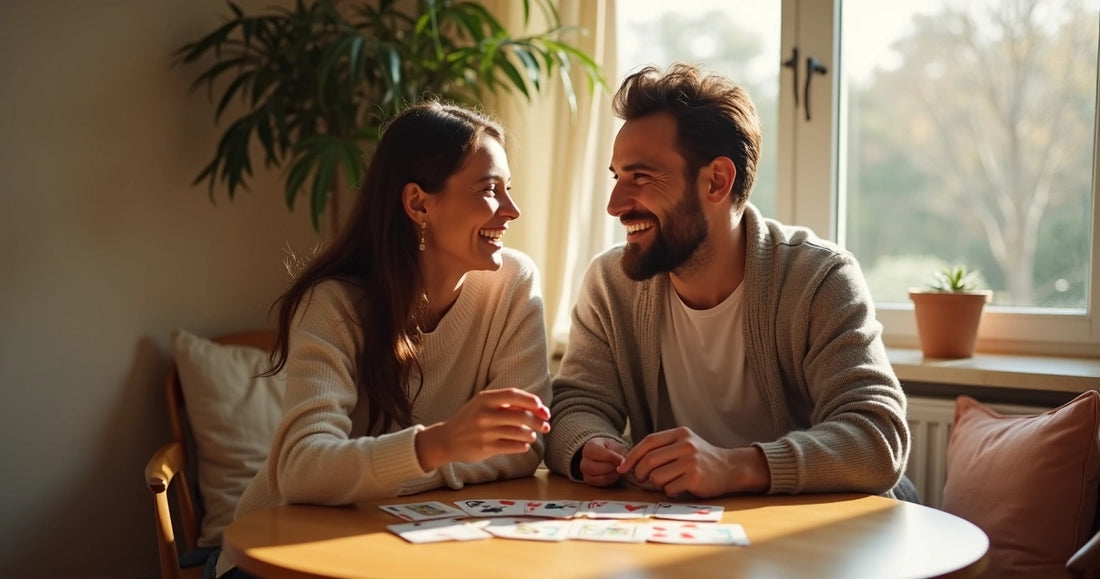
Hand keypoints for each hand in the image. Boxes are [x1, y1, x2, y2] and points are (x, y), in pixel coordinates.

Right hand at [415, 388, 549, 470]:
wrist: (446, 440)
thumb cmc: (470, 420)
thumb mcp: (483, 405)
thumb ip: (505, 404)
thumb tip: (537, 407)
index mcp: (485, 398)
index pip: (514, 395)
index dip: (532, 401)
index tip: (542, 408)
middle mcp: (485, 413)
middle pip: (521, 415)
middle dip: (538, 421)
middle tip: (546, 425)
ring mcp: (485, 431)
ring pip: (519, 432)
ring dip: (531, 434)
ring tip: (532, 435)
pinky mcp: (485, 448)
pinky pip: (512, 447)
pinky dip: (522, 446)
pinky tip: (523, 445)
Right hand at [578, 437, 628, 486]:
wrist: (608, 455)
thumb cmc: (612, 449)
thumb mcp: (617, 447)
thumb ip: (620, 454)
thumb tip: (623, 463)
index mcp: (589, 447)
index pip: (597, 453)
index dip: (611, 457)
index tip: (622, 460)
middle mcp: (584, 459)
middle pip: (595, 468)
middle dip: (611, 468)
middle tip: (620, 465)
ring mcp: (585, 471)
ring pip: (598, 477)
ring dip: (611, 474)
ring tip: (618, 469)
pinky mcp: (589, 480)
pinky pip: (600, 483)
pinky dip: (610, 479)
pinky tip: (614, 474)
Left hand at [617, 427, 769, 497]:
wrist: (731, 469)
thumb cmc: (701, 459)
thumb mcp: (684, 444)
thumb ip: (662, 448)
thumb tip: (631, 462)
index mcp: (680, 434)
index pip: (648, 442)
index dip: (632, 456)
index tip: (623, 468)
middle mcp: (685, 445)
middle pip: (649, 460)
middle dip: (640, 473)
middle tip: (641, 479)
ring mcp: (691, 461)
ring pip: (657, 476)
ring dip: (656, 484)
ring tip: (666, 482)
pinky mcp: (695, 478)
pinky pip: (669, 488)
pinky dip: (669, 491)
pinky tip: (678, 487)